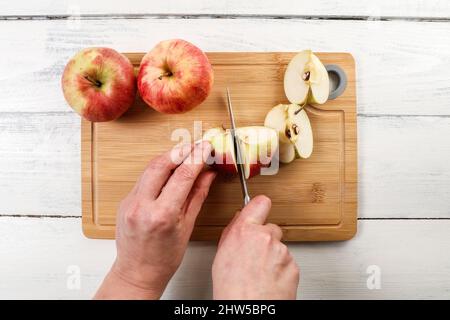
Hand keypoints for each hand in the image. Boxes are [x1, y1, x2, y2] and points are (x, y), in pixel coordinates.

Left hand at [95, 141, 214, 298]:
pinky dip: (158, 169)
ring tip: (186, 153)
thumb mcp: (187, 226)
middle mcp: (142, 205)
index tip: (205, 148)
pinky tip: (170, 167)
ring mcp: (130, 202)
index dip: (196, 157)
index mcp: (162, 215)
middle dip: (181, 150)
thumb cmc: (164, 257)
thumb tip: (207, 174)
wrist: (138, 271)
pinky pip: (143, 178)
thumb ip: (197, 195)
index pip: (182, 176)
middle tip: (196, 145)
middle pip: (161, 164)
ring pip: (150, 168)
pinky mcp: (125, 201)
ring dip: (169, 157)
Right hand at [212, 195, 298, 299]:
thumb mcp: (222, 254)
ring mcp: (282, 251)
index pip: (260, 203)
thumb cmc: (232, 289)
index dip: (259, 207)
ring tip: (260, 273)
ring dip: (273, 256)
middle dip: (266, 238)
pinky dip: (281, 269)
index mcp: (245, 231)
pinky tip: (269, 280)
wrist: (248, 309)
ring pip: (280, 247)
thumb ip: (233, 232)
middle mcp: (266, 237)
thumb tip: (239, 221)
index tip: (259, 209)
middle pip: (271, 228)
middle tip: (255, 255)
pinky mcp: (293, 265)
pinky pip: (288, 262)